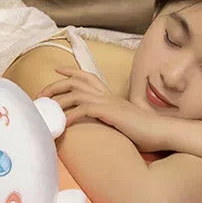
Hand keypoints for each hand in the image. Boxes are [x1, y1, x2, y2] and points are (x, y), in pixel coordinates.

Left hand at [37, 67, 169, 152]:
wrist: (161, 132)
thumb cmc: (144, 131)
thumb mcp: (122, 121)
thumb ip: (110, 117)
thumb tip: (100, 122)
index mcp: (109, 95)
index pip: (88, 76)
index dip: (71, 71)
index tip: (57, 69)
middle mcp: (107, 95)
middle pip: (76, 81)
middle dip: (55, 86)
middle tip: (41, 96)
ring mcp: (108, 102)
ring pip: (76, 93)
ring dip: (58, 101)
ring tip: (46, 110)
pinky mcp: (110, 112)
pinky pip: (84, 109)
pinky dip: (70, 116)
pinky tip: (62, 124)